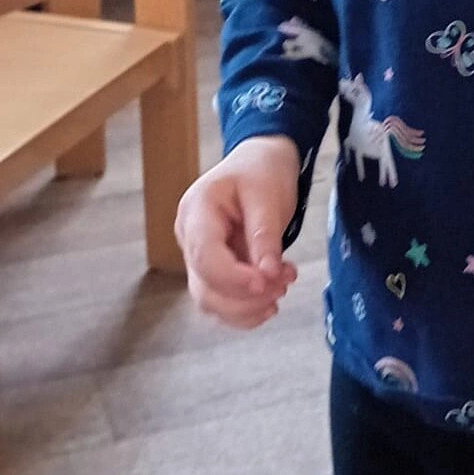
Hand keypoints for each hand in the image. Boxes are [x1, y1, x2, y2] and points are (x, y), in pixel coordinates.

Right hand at [174, 135, 301, 328]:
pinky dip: (245, 310)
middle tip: (284, 284)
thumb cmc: (262, 172)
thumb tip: (268, 275)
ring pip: (210, 301)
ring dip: (248, 307)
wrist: (261, 163)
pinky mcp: (212, 270)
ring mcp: (197, 256)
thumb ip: (265, 235)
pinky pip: (221, 302)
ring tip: (283, 287)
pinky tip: (270, 303)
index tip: (267, 282)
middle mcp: (189, 236)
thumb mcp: (268, 195)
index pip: (205, 257)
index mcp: (197, 210)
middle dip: (246, 297)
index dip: (234, 279)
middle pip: (204, 287)